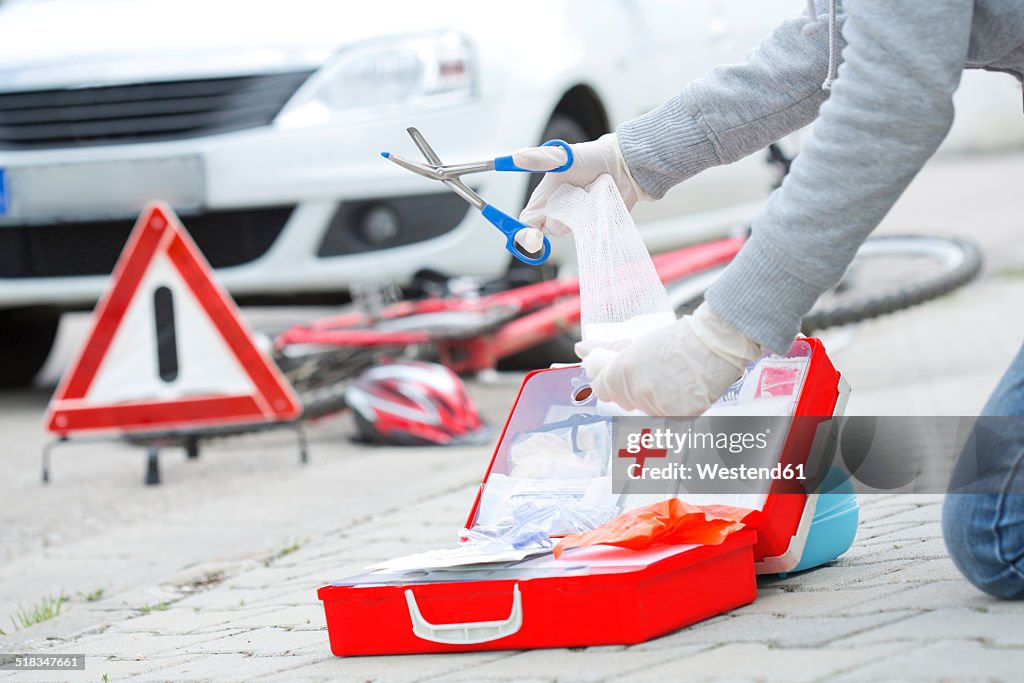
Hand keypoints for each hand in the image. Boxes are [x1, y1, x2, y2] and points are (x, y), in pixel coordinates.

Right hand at [515, 133, 649, 236]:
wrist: (623, 164)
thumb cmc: (592, 158)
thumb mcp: (563, 156)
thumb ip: (540, 159)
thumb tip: (517, 157)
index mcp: (545, 197)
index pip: (527, 221)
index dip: (525, 230)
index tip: (533, 233)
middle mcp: (559, 211)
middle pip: (547, 230)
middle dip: (557, 220)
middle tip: (570, 200)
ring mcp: (576, 220)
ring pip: (568, 231)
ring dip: (578, 215)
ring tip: (588, 194)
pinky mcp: (594, 226)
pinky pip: (590, 234)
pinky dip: (595, 222)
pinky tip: (599, 204)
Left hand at [575, 303, 761, 415]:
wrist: (716, 342)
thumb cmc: (677, 338)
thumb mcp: (638, 341)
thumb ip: (607, 349)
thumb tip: (580, 350)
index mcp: (623, 371)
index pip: (602, 390)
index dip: (612, 382)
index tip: (625, 375)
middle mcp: (638, 392)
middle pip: (624, 402)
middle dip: (634, 390)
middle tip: (656, 372)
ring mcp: (659, 407)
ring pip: (645, 412)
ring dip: (655, 401)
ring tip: (673, 379)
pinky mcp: (680, 418)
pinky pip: (666, 420)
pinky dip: (673, 409)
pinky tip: (683, 390)